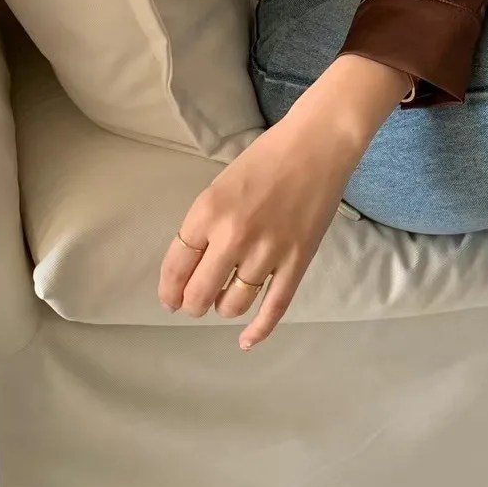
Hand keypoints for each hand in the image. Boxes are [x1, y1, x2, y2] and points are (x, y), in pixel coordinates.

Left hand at [158, 55, 410, 347]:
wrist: (318, 145)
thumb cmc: (266, 157)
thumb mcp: (220, 186)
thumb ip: (204, 225)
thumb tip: (192, 267)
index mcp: (206, 212)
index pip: (175, 267)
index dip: (169, 290)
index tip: (170, 300)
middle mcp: (232, 236)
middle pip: (199, 293)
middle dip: (194, 303)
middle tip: (198, 300)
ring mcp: (267, 252)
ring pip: (233, 304)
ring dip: (224, 308)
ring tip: (225, 299)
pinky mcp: (297, 261)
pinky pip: (273, 307)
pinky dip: (259, 330)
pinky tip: (246, 341)